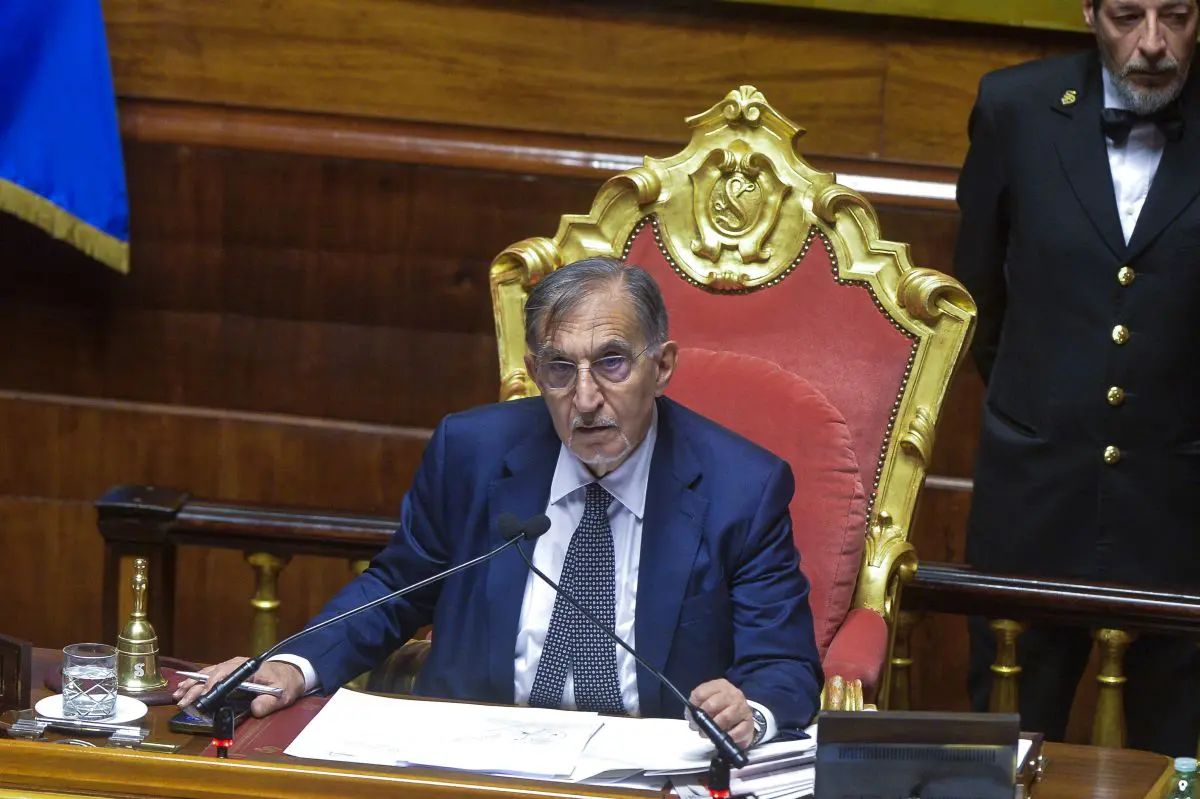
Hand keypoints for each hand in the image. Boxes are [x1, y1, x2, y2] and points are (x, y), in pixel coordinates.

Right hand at [173, 657, 305, 718]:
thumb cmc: (286, 683)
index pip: (226, 673)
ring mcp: (233, 667)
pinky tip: (187, 687)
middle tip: (182, 700)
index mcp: (249, 668)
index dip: (213, 683)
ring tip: (178, 694)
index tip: (203, 695)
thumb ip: (269, 702)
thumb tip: (255, 709)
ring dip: (193, 683)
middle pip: (213, 673)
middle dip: (196, 686)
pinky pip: (212, 675)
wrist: (291, 674)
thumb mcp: (283, 695)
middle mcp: (238, 665)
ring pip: (209, 673)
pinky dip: (198, 681)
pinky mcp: (231, 672)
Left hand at [687, 678, 753, 748]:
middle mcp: (733, 693)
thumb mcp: (709, 699)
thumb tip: (691, 715)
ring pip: (725, 718)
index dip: (693, 707)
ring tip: (707, 734)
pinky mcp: (749, 723)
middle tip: (698, 728)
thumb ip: (698, 704)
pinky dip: (727, 736)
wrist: (743, 714)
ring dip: (713, 729)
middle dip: (702, 719)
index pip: (700, 693)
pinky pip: (737, 731)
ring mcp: (743, 707)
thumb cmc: (722, 707)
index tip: (690, 716)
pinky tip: (722, 737)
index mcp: (720, 685)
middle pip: (711, 704)